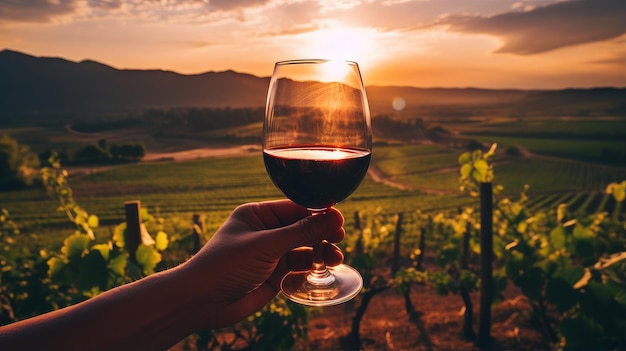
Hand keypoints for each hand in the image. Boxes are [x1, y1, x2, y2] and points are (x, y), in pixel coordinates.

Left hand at [184, 199, 344, 328]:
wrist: (202, 301)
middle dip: (321, 235)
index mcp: (258, 214)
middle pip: (302, 229)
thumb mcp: (267, 244)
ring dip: (319, 253)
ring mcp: (269, 255)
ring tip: (333, 259)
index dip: (318, 213)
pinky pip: (297, 269)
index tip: (339, 220)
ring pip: (303, 250)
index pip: (295, 208)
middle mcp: (265, 232)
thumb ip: (302, 232)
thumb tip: (334, 217)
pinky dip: (308, 270)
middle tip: (339, 240)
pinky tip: (313, 273)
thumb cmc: (226, 264)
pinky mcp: (273, 276)